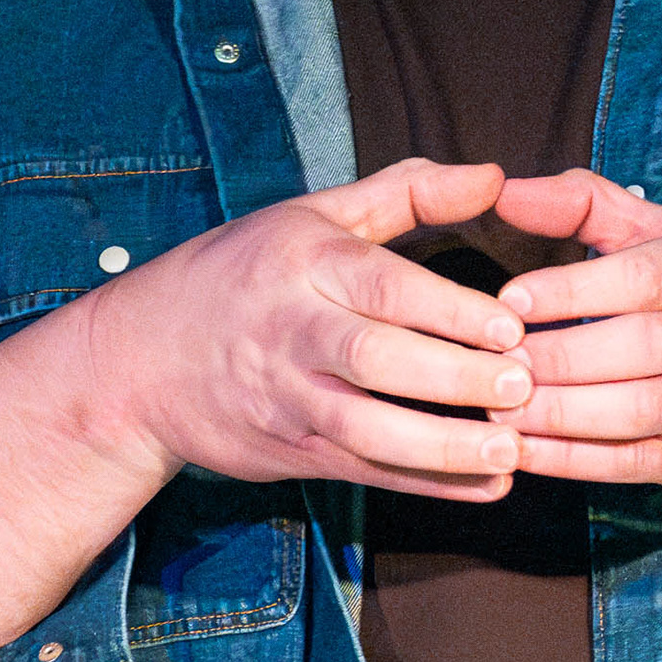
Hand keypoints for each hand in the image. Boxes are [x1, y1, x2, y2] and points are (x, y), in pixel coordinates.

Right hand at [0, 159, 532, 661]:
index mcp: (301, 262)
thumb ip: (407, 192)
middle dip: (451, 377)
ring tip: (509, 451)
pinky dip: (424, 485)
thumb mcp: (312, 215)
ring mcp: (285, 399)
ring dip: (440, 445)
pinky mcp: (288, 453)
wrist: (139, 363)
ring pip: (364, 428)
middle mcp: (290, 331)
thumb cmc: (244, 273)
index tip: (512, 325)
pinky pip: (362, 472)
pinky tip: (484, 486)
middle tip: (521, 386)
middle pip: (374, 358)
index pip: (381, 286)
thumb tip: (494, 175)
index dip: (450, 309)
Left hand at [482, 170, 661, 508]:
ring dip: (564, 415)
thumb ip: (587, 206)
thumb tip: (503, 190)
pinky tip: (524, 454)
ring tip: (498, 413)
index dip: (572, 290)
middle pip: (642, 344)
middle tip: (494, 366)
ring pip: (640, 409)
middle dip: (562, 358)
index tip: (509, 302)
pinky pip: (638, 462)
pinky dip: (577, 463)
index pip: (643, 275)